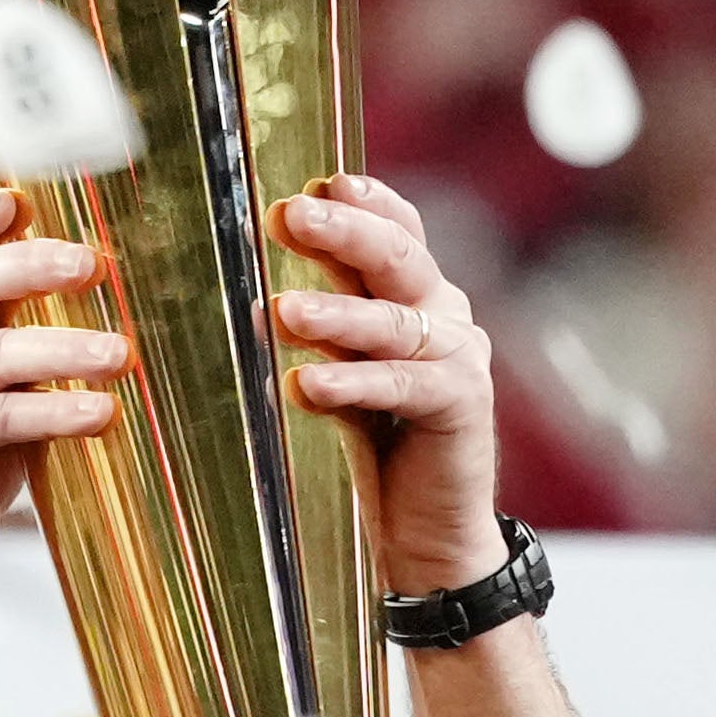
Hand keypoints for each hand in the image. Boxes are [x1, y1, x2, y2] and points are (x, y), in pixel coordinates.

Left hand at [264, 175, 506, 596]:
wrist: (430, 534)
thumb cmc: (380, 452)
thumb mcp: (341, 375)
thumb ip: (318, 330)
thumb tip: (251, 292)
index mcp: (417, 298)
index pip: (397, 230)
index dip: (362, 202)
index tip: (317, 182)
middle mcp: (444, 315)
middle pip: (397, 256)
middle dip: (341, 231)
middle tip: (287, 214)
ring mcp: (459, 357)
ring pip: (392, 321)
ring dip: (334, 313)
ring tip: (280, 311)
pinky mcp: (463, 404)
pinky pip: (401, 384)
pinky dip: (353, 382)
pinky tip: (307, 383)